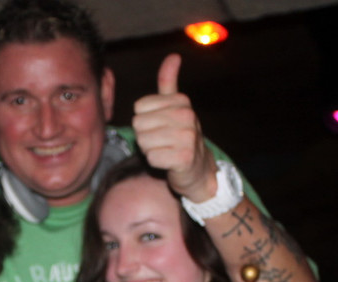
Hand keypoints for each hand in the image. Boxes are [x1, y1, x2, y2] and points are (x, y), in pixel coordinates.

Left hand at [132, 53, 216, 201]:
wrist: (198, 169)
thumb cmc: (181, 136)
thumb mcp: (175, 107)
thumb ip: (169, 83)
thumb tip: (173, 56)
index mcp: (181, 101)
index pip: (139, 108)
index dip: (145, 121)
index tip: (161, 127)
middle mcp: (187, 116)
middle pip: (139, 125)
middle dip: (145, 137)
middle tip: (162, 142)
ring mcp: (188, 137)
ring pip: (143, 142)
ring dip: (150, 150)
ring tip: (165, 151)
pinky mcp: (184, 158)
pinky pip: (151, 158)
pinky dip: (156, 163)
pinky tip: (169, 162)